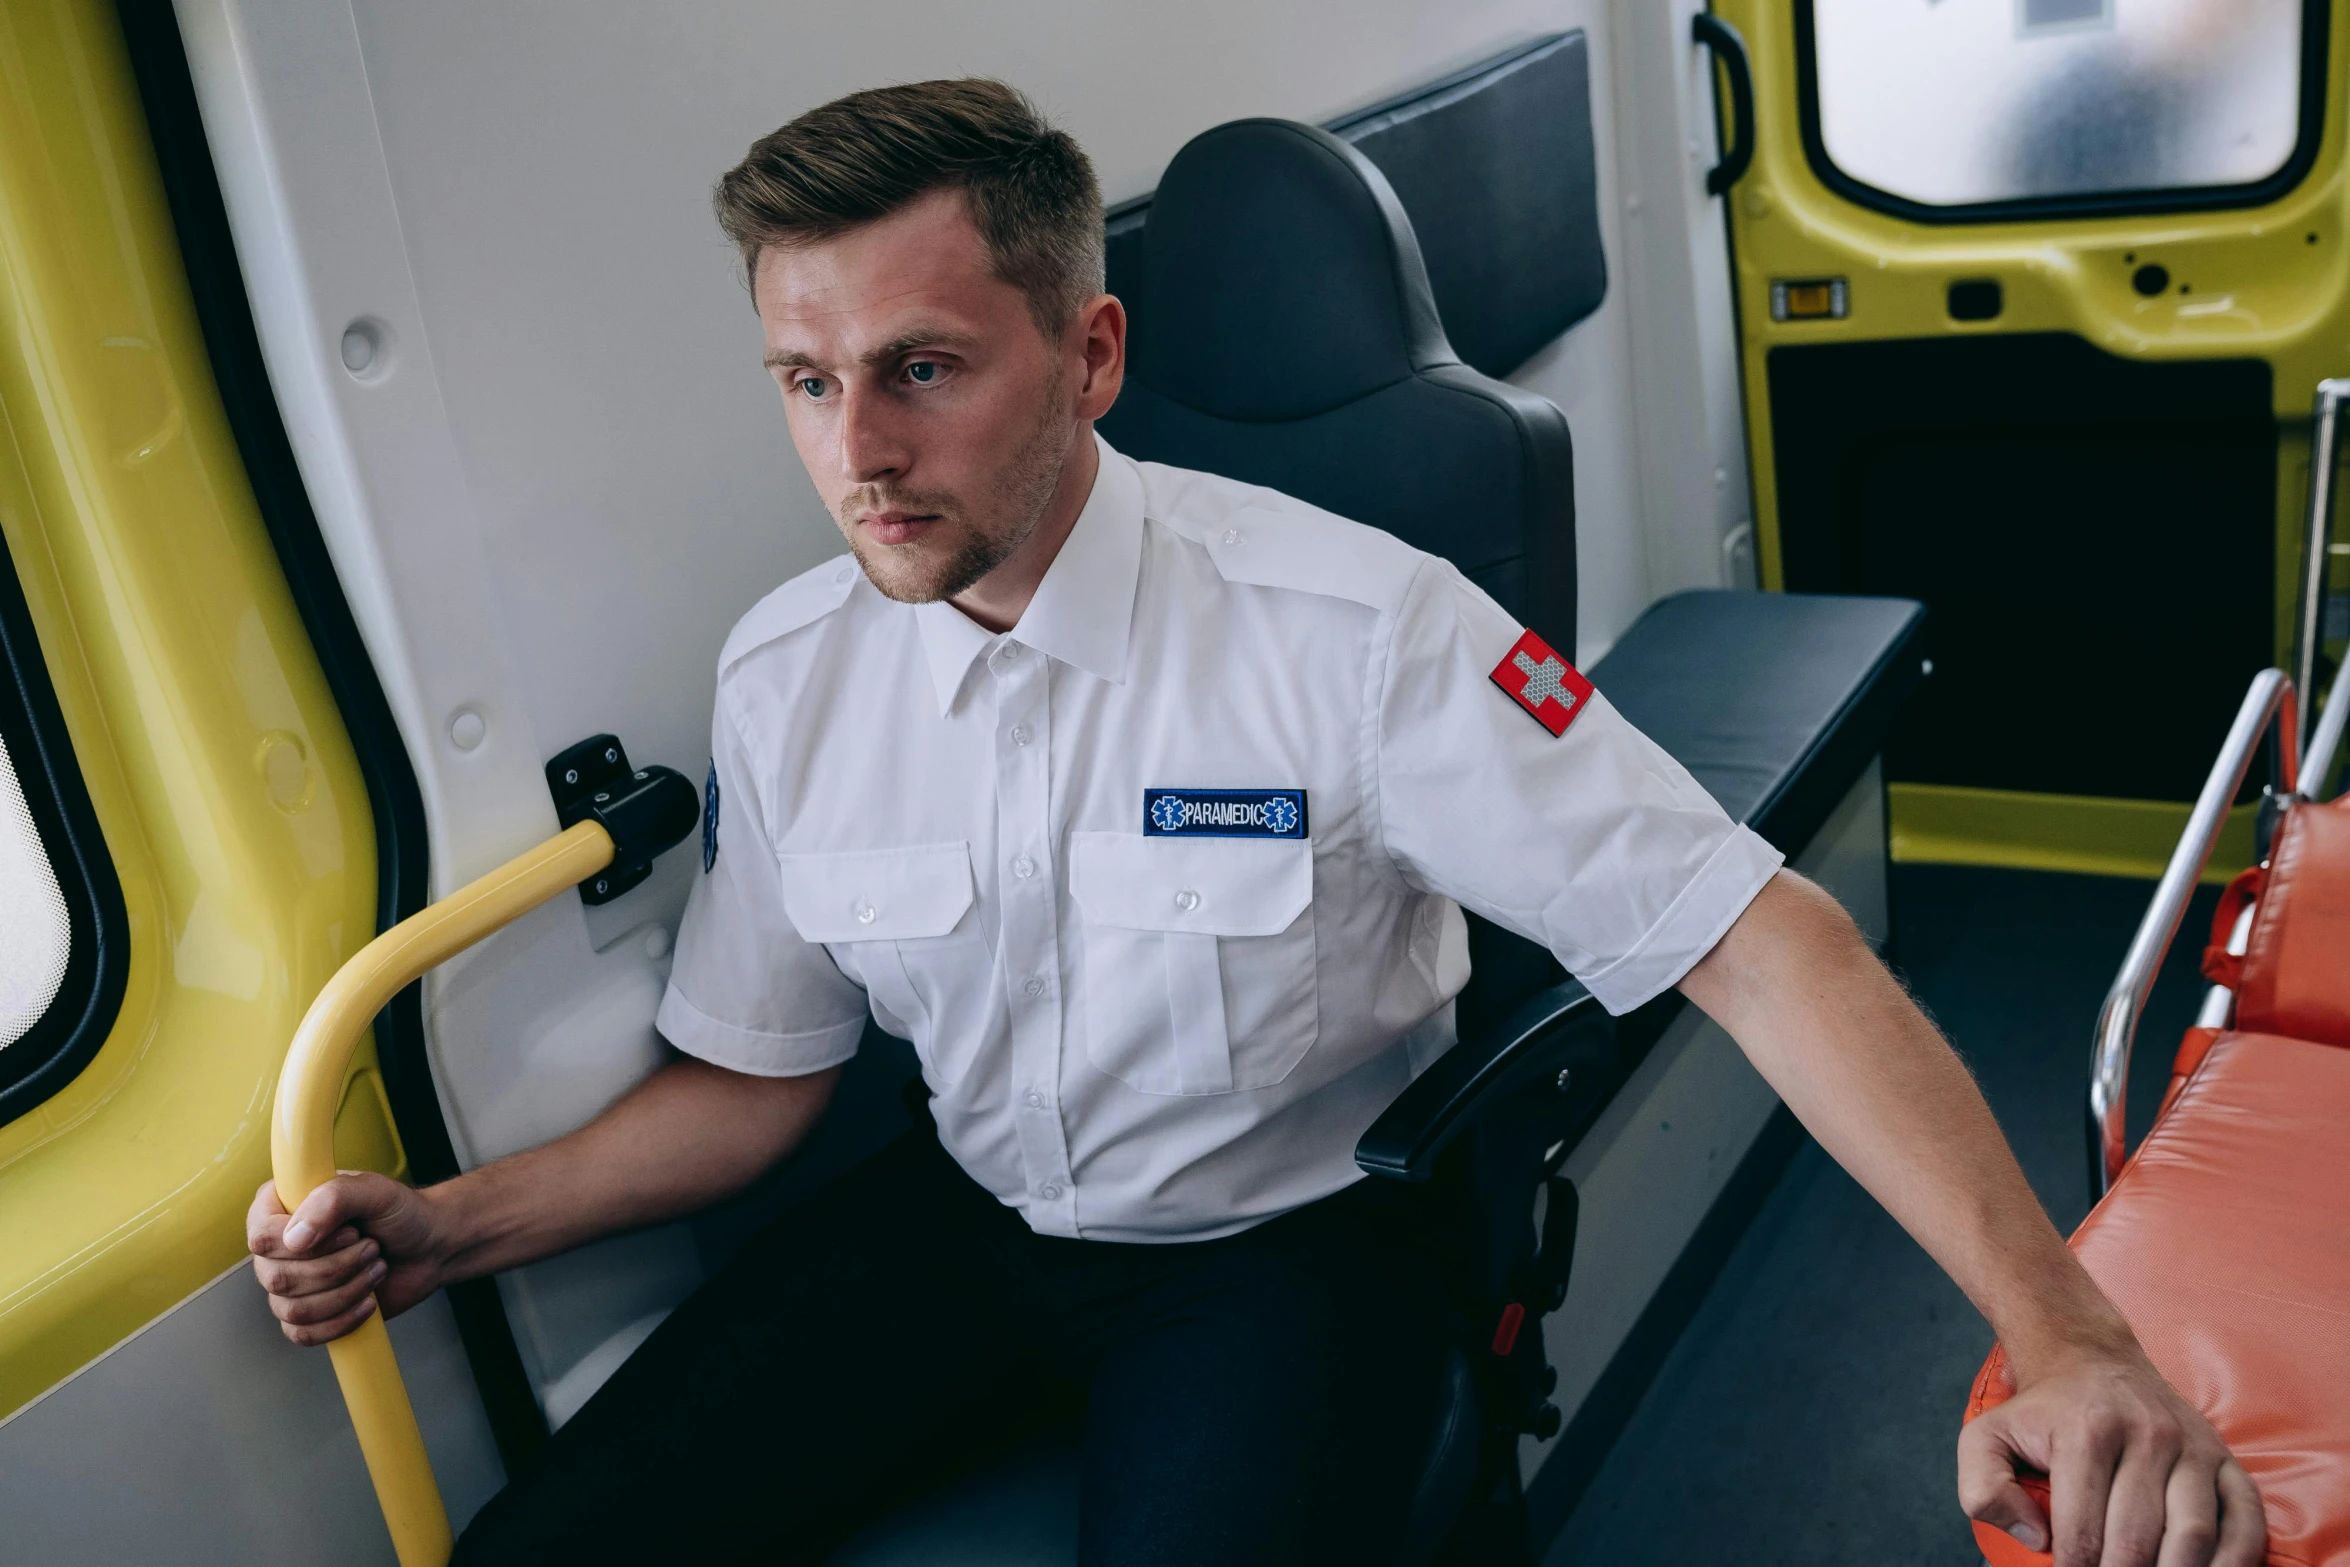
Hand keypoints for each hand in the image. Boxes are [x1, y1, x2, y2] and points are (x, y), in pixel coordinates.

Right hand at [246, 1174, 448, 1346]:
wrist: (430, 1246)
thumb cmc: (401, 1213)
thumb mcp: (374, 1190)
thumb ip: (332, 1199)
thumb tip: (294, 1238)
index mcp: (282, 1207)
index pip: (262, 1237)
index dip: (304, 1243)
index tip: (350, 1232)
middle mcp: (278, 1246)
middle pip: (278, 1279)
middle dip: (337, 1268)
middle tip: (371, 1248)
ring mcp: (290, 1282)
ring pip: (293, 1309)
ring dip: (345, 1292)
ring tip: (374, 1268)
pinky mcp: (308, 1313)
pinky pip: (303, 1334)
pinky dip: (341, 1322)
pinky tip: (368, 1302)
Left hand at [1959, 1345, 2264, 1566]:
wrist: (2089, 1359)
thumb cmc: (2040, 1412)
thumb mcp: (1987, 1436)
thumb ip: (1984, 1486)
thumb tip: (2035, 1538)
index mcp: (2085, 1434)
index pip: (2083, 1532)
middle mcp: (2147, 1436)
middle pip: (2138, 1539)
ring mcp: (2192, 1446)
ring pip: (2194, 1533)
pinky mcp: (2224, 1457)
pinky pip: (2246, 1519)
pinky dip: (2235, 1560)